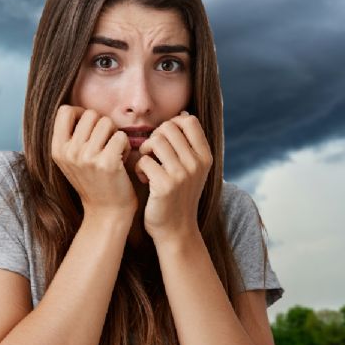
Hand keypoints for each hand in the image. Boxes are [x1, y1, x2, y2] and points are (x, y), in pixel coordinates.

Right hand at [51, 105, 136, 220]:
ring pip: (107, 122)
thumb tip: (79, 109)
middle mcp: (69, 152)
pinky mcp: (106, 163)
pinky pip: (121, 136)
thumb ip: (71, 136)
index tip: (89, 128)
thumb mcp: (71, 160)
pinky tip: (120, 161)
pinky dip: (125, 146)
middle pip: (90, 114)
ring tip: (112, 152)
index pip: (65, 110)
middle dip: (101, 125)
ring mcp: (86, 158)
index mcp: (57, 149)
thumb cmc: (92, 180)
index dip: (80, 113)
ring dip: (114, 134)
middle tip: (104, 144)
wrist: (106, 211)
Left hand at [133, 110, 212, 241]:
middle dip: (155, 137)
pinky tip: (144, 179)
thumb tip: (183, 115)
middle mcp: (197, 163)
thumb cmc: (179, 195)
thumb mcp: (192, 169)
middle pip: (168, 128)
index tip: (164, 140)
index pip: (189, 121)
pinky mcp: (165, 185)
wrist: (176, 229)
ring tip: (147, 165)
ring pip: (155, 141)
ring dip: (145, 151)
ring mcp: (182, 174)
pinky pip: (144, 160)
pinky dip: (139, 167)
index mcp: (205, 156)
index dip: (171, 124)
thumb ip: (189, 145)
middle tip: (152, 154)